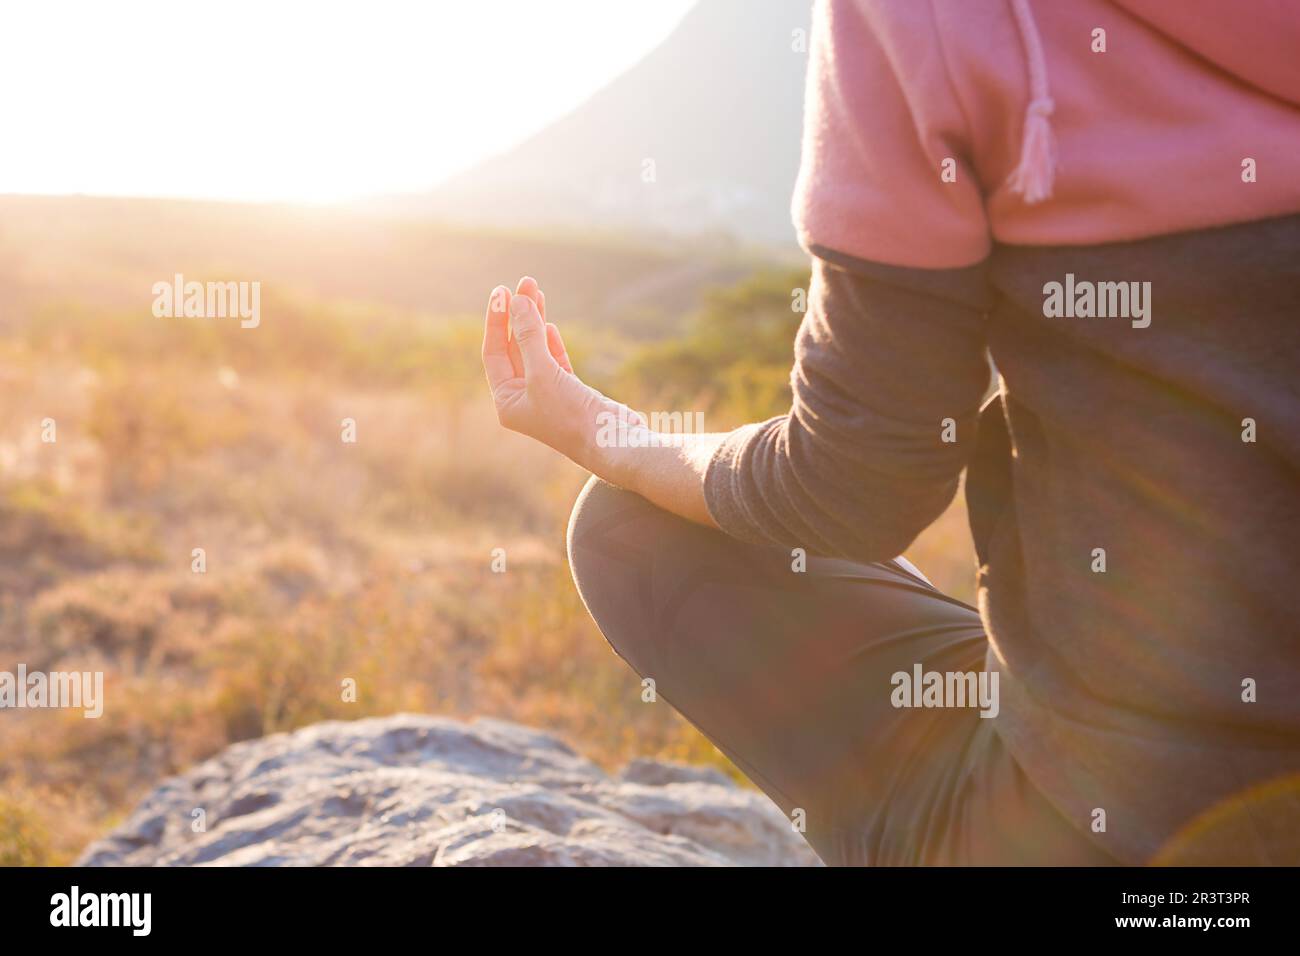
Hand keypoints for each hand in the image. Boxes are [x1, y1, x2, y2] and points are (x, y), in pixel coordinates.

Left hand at [481, 277, 643, 471]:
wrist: (613, 442)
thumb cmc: (572, 415)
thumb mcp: (543, 372)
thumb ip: (528, 336)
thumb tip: (517, 302)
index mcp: (507, 402)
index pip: (494, 353)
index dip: (497, 321)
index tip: (502, 291)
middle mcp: (524, 399)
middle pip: (515, 348)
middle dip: (519, 315)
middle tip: (526, 283)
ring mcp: (548, 396)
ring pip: (536, 351)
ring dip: (536, 322)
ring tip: (537, 291)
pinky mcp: (571, 393)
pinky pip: (555, 362)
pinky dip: (551, 343)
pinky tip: (548, 324)